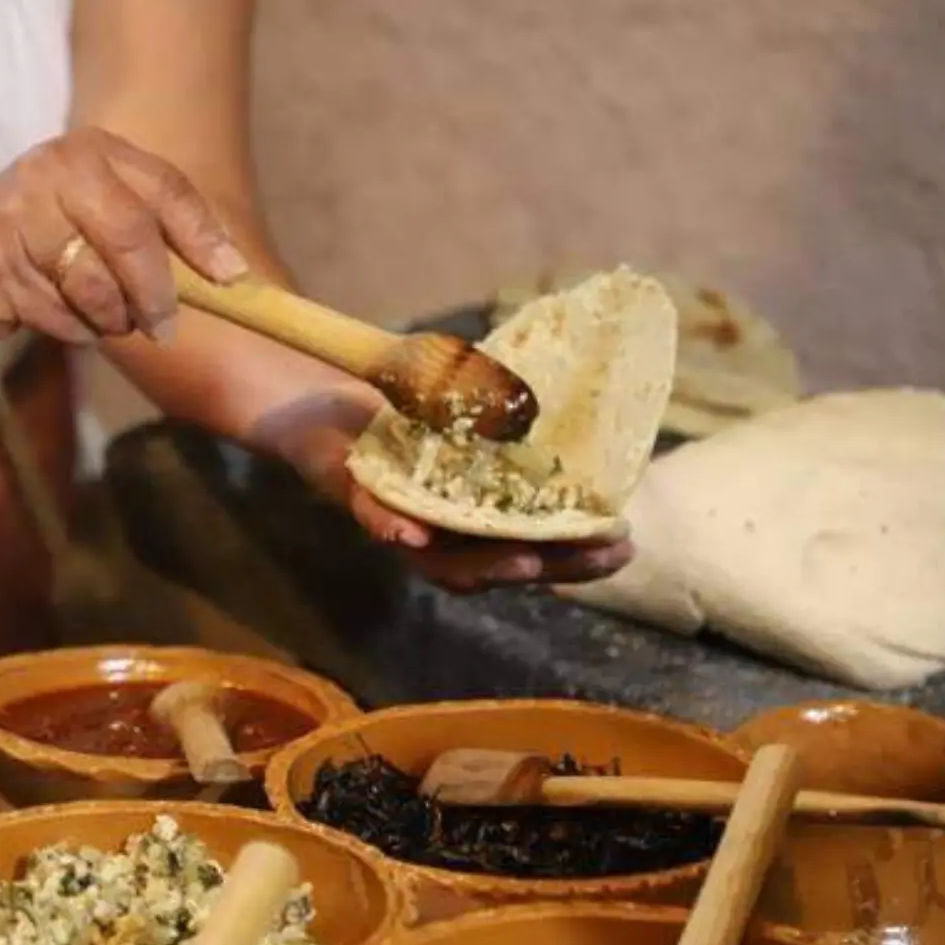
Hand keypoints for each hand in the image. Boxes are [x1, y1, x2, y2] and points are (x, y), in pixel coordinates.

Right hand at [0, 127, 248, 343]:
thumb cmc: (41, 226)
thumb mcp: (96, 202)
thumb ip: (154, 225)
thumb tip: (232, 274)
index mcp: (88, 153)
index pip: (164, 189)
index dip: (203, 236)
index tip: (232, 277)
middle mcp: (52, 176)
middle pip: (131, 239)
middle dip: (156, 293)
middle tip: (165, 327)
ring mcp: (19, 224)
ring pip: (97, 290)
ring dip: (113, 319)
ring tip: (105, 316)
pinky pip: (62, 319)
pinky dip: (75, 329)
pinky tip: (60, 313)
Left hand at [258, 385, 634, 591]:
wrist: (320, 401)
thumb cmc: (401, 413)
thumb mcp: (462, 409)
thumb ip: (504, 413)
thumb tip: (581, 380)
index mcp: (474, 519)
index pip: (533, 548)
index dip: (577, 554)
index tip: (624, 544)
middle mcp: (441, 535)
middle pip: (499, 564)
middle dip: (551, 564)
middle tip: (598, 553)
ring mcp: (399, 523)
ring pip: (443, 561)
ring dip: (485, 562)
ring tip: (526, 559)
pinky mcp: (355, 497)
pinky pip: (375, 519)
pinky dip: (394, 527)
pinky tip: (414, 535)